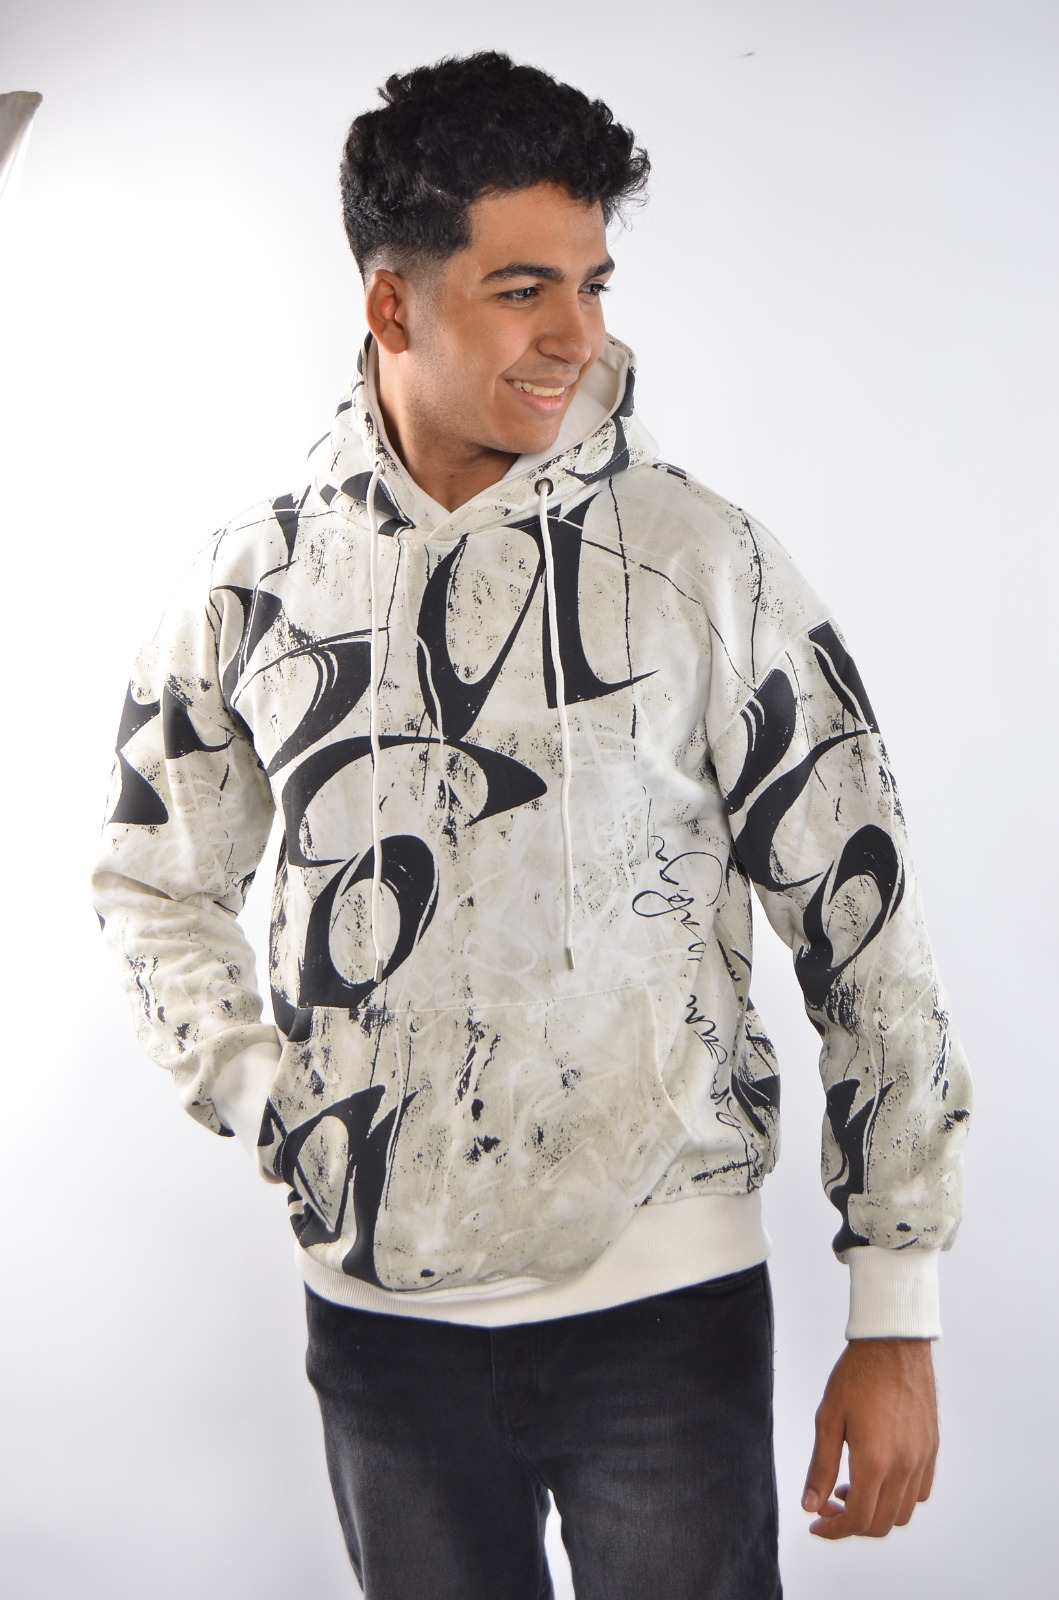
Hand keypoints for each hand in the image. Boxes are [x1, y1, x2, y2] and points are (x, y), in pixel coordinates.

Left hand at [802, 1338, 937, 1538]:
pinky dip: (899, 1498)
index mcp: (874, 1460)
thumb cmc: (857, 1375)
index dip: (834, 1530)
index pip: (857, 1520)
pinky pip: (920, 1491)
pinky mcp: (932, 1448)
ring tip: (851, 1488)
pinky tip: (879, 1477)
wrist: (893, 1344)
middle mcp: (904, 1466)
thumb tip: (811, 1505)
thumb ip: (820, 1467)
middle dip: (851, 1524)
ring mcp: (922, 1459)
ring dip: (876, 1512)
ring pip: (903, 1513)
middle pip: (880, 1524)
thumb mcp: (828, 1419)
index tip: (817, 1524)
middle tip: (829, 1505)